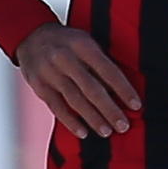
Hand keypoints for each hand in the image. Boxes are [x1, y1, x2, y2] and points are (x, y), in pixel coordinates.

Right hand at [17, 23, 139, 137]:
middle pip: (91, 89)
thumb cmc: (67, 42)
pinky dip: (70, 121)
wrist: (30, 36)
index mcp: (83, 45)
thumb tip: (121, 90)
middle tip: (123, 126)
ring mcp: (50, 73)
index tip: (136, 105)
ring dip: (93, 118)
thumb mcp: (85, 41)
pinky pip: (57, 107)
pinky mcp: (39, 86)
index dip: (123, 89)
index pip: (108, 70)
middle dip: (109, 109)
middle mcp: (66, 58)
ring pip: (75, 100)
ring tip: (107, 132)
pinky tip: (83, 132)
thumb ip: (100, 61)